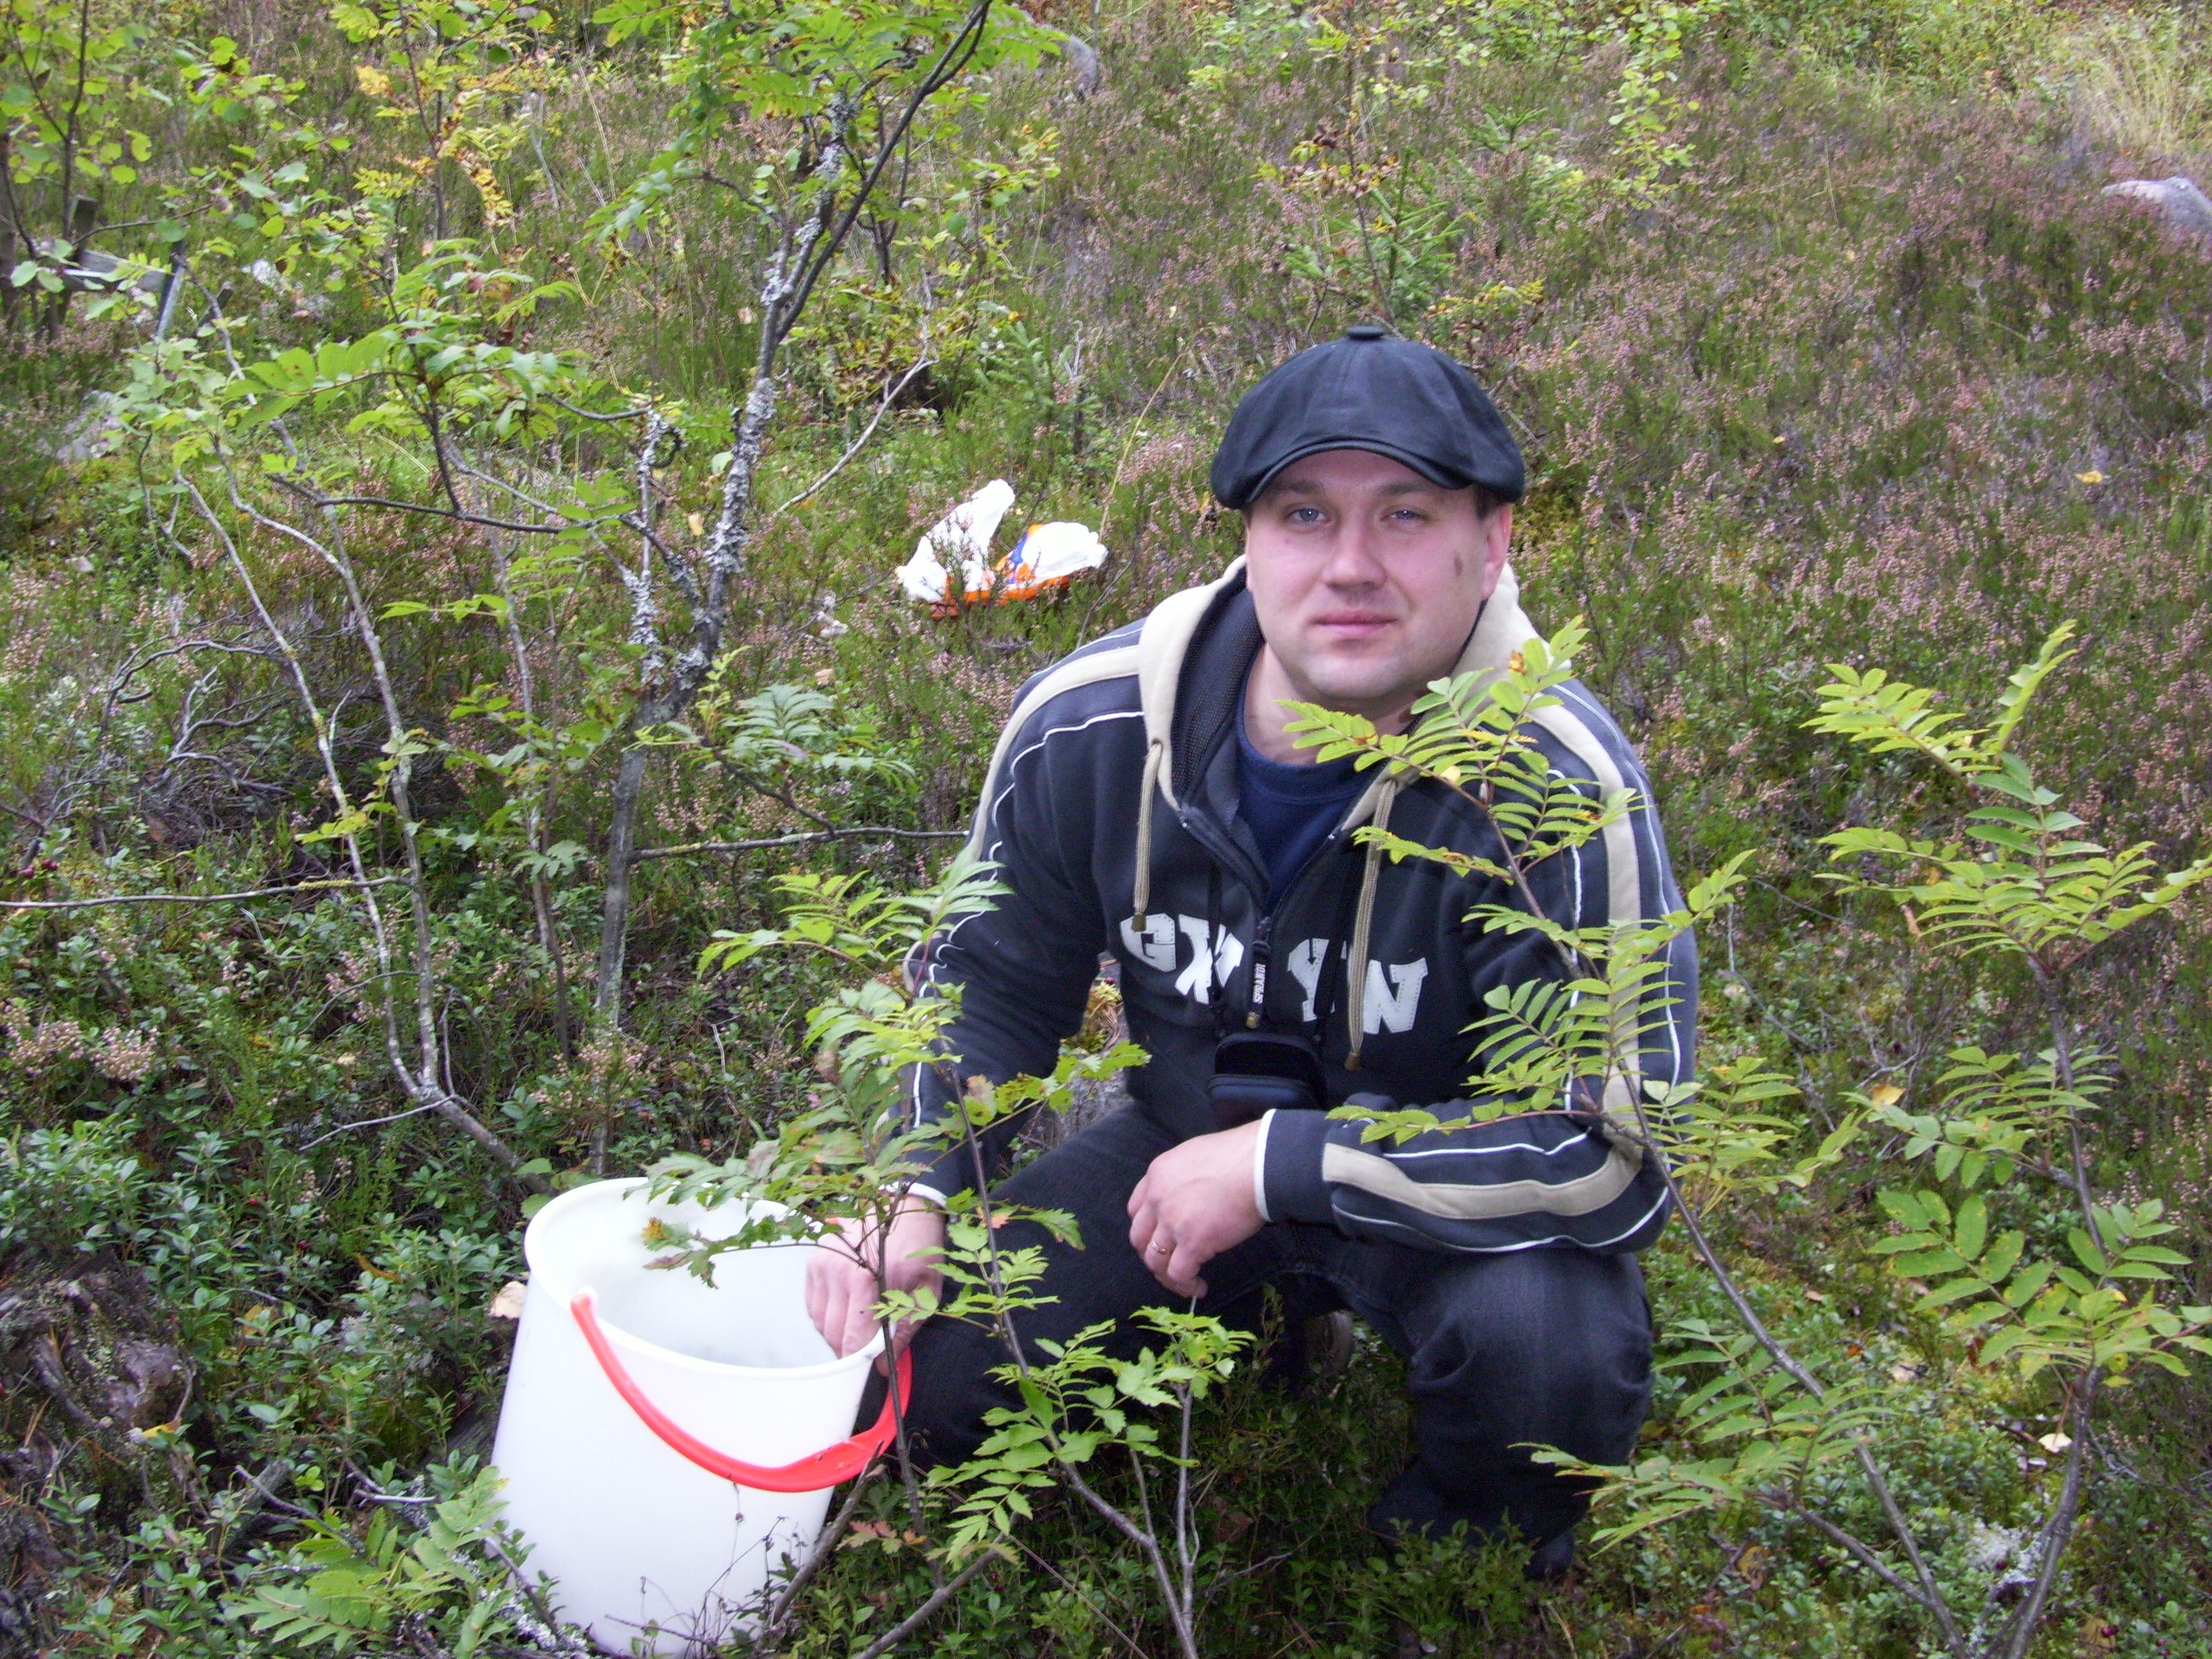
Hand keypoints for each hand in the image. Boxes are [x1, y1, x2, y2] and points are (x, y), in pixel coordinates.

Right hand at [804, 1196, 945, 1359]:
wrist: (906, 1209)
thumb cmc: (920, 1251)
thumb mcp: (925, 1294)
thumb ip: (903, 1333)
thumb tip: (884, 1369)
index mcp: (869, 1278)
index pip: (852, 1336)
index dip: (859, 1360)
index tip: (868, 1369)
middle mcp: (839, 1269)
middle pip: (832, 1333)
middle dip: (848, 1350)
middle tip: (867, 1353)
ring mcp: (823, 1263)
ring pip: (819, 1322)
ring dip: (836, 1333)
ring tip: (859, 1327)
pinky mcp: (814, 1260)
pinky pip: (813, 1305)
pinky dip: (827, 1316)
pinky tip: (847, 1309)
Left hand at [1126, 1120, 1264, 1298]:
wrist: (1259, 1166)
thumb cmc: (1240, 1158)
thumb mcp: (1195, 1157)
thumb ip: (1181, 1178)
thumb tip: (1190, 1195)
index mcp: (1157, 1175)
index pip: (1136, 1210)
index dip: (1147, 1230)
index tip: (1161, 1240)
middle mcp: (1157, 1198)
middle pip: (1139, 1238)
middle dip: (1152, 1255)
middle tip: (1170, 1264)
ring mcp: (1172, 1222)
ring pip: (1155, 1260)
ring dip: (1167, 1277)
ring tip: (1186, 1282)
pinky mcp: (1192, 1242)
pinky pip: (1179, 1273)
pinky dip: (1186, 1285)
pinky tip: (1200, 1287)